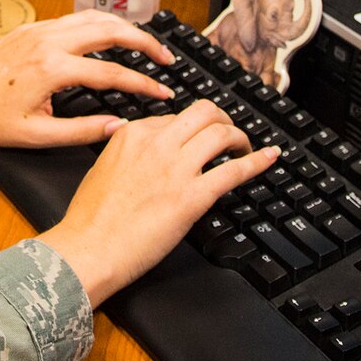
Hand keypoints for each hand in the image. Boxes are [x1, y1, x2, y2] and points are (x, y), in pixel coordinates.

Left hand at [0, 10, 173, 147]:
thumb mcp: (37, 135)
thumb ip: (81, 132)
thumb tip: (118, 128)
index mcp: (52, 69)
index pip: (111, 73)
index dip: (143, 83)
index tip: (163, 92)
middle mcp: (49, 42)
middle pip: (110, 30)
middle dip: (144, 41)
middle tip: (166, 57)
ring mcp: (41, 30)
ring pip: (94, 16)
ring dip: (125, 27)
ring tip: (146, 43)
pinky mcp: (34, 27)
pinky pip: (76, 18)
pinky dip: (101, 22)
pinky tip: (112, 33)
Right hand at [39, 101, 280, 305]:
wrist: (89, 248)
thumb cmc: (89, 219)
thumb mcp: (100, 168)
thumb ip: (121, 150)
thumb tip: (134, 146)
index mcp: (132, 133)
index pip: (174, 117)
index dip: (191, 128)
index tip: (199, 138)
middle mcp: (157, 143)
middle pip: (203, 113)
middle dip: (222, 118)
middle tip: (229, 132)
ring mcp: (176, 168)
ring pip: (221, 133)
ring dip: (240, 136)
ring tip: (245, 147)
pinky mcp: (193, 196)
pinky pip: (234, 170)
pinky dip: (258, 161)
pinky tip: (270, 157)